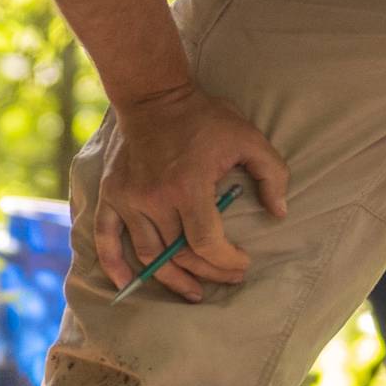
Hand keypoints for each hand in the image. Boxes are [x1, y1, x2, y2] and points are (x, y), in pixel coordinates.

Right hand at [87, 85, 288, 302]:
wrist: (153, 96)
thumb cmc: (204, 117)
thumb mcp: (248, 138)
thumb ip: (272, 174)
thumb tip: (279, 213)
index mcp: (188, 186)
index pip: (206, 244)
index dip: (226, 262)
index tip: (242, 264)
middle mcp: (154, 198)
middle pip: (180, 254)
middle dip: (209, 272)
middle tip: (229, 277)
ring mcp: (129, 198)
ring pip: (149, 254)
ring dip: (172, 278)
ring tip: (192, 290)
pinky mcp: (112, 195)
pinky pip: (106, 238)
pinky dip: (114, 265)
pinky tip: (126, 284)